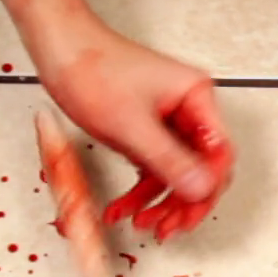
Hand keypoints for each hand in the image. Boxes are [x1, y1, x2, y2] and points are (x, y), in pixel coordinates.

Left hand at [33, 17, 235, 240]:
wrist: (58, 48)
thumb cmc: (91, 67)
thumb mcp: (132, 124)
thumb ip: (169, 160)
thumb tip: (202, 189)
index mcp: (196, 97)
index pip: (219, 152)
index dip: (209, 187)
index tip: (191, 212)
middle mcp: (187, 109)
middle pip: (200, 168)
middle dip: (183, 202)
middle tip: (169, 228)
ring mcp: (167, 121)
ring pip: (175, 174)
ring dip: (158, 202)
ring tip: (143, 223)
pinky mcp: (145, 129)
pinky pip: (152, 168)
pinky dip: (139, 191)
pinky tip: (124, 207)